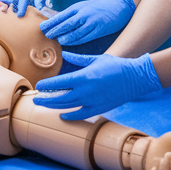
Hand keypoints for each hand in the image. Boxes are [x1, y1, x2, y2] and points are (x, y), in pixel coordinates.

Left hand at [32, 51, 161, 119]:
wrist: (135, 78)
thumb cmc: (115, 65)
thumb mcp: (95, 59)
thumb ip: (78, 59)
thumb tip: (65, 53)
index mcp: (83, 77)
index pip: (59, 83)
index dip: (47, 86)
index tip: (39, 86)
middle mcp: (86, 91)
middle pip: (60, 97)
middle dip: (46, 99)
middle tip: (36, 99)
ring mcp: (92, 101)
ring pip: (68, 107)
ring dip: (54, 106)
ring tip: (44, 105)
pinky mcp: (100, 108)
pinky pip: (81, 115)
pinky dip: (71, 116)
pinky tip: (62, 115)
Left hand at [39, 0, 135, 44]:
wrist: (119, 4)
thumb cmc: (99, 7)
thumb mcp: (83, 7)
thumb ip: (71, 15)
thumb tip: (56, 21)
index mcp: (77, 8)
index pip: (60, 16)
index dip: (50, 22)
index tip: (41, 27)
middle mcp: (83, 14)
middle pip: (65, 23)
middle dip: (54, 30)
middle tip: (45, 35)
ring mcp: (91, 22)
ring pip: (74, 31)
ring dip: (64, 36)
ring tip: (56, 41)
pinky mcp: (99, 29)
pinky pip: (85, 37)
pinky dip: (76, 41)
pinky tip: (70, 43)